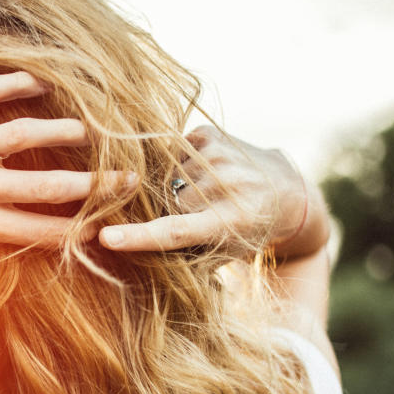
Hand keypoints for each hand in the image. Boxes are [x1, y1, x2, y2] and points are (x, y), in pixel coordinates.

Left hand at [0, 72, 132, 254]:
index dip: (79, 234)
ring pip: (23, 135)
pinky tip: (43, 84)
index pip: (39, 232)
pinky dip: (19, 84)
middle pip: (45, 187)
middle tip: (129, 179)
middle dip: (93, 186)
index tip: (111, 231)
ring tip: (93, 131)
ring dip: (63, 132)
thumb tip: (26, 253)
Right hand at [97, 125, 323, 256]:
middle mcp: (226, 185)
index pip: (175, 231)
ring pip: (162, 177)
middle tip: (179, 217)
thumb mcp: (224, 253)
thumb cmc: (247, 232)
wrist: (286, 190)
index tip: (107, 237)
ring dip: (166, 189)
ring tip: (196, 195)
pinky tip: (198, 176)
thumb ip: (183, 258)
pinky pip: (168, 154)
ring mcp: (217, 156)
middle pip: (163, 202)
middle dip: (158, 212)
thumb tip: (129, 254)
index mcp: (231, 222)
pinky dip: (173, 169)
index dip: (138, 236)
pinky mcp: (208, 136)